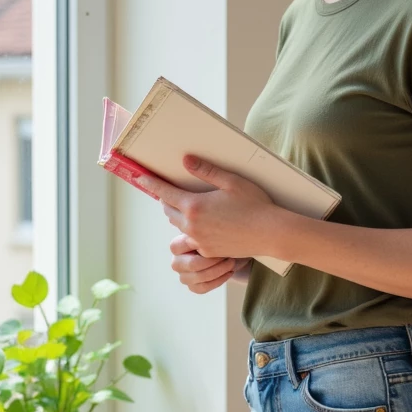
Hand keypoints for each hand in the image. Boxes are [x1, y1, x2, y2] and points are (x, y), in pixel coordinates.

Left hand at [134, 154, 281, 260]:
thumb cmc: (254, 204)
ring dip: (178, 215)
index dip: (151, 183)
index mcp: (194, 206)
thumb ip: (206, 170)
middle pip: (168, 210)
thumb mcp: (231, 181)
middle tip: (167, 190)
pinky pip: (193, 239)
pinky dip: (193, 230)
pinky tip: (204, 225)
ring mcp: (199, 241)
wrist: (270, 233)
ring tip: (186, 207)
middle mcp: (192, 226)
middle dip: (166, 199)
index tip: (141, 177)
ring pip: (180, 226)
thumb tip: (185, 160)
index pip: (164, 192)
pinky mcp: (209, 251)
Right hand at [169, 234, 249, 293]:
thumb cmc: (220, 236)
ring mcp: (184, 276)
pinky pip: (204, 288)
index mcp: (176, 245)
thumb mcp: (212, 229)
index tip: (217, 240)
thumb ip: (200, 227)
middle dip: (213, 260)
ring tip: (231, 262)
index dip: (200, 245)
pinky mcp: (194, 287)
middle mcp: (177, 262)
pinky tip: (229, 272)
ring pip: (200, 277)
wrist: (233, 252)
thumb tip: (184, 220)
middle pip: (192, 264)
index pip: (179, 247)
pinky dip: (219, 280)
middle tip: (228, 254)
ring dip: (219, 270)